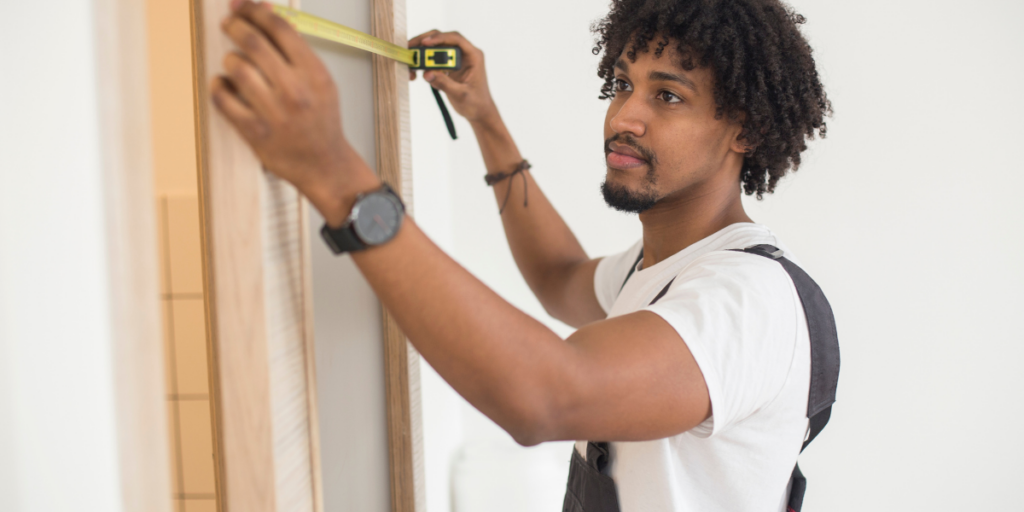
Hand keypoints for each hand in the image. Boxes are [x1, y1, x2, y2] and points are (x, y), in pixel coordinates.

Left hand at [211, 1, 377, 222]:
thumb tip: (262, 9)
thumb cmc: (320, 119)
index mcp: (314, 73)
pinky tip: (224, 85)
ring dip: (229, 60)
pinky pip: (223, 99)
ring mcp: (274, 113)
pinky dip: (219, 87)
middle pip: (252, 42)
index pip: (279, 28)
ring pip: (236, 68)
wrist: (325, 163)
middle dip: (235, 26)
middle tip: (229, 24)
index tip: (243, 7)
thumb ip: (293, 48)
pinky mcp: (255, 133)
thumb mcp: (320, 79)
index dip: (255, 11)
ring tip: (234, 63)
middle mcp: (295, 91)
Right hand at [409, 30, 498, 124]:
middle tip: (409, 47)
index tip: (425, 43)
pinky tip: (415, 73)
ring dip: (421, 54)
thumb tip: (427, 74)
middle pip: (443, 40)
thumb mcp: (461, 95)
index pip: (456, 39)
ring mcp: (455, 60)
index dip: (440, 38)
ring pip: (435, 48)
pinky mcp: (447, 67)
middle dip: (425, 42)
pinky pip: (433, 60)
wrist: (478, 112)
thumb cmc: (476, 103)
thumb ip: (445, 84)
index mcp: (473, 56)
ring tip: (410, 63)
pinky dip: (422, 65)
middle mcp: (464, 54)